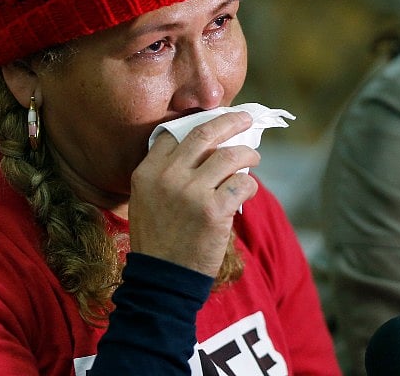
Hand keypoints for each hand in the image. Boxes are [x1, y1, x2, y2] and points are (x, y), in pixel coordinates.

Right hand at [128, 111, 259, 275]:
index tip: (215, 121)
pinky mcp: (214, 210)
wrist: (163, 280)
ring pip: (230, 156)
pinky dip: (250, 185)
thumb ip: (165, 174)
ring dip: (248, 154)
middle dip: (230, 121)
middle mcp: (167, 177)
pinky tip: (249, 190)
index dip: (198, 123)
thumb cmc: (159, 240)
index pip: (174, 133)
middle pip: (205, 133)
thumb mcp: (145, 201)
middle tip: (245, 118)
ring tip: (253, 158)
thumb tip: (205, 150)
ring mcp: (191, 192)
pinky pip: (242, 184)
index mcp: (147, 172)